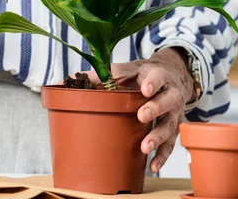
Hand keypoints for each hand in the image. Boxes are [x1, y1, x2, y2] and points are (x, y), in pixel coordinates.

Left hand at [86, 48, 195, 172]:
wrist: (170, 77)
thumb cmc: (141, 75)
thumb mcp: (124, 70)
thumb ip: (99, 76)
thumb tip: (64, 82)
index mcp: (157, 75)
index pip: (157, 76)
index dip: (152, 82)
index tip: (145, 89)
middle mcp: (170, 94)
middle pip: (167, 101)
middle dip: (155, 108)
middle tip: (141, 115)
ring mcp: (173, 113)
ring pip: (169, 125)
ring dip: (158, 137)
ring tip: (145, 147)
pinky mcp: (173, 128)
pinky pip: (171, 144)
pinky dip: (163, 156)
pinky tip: (153, 166)